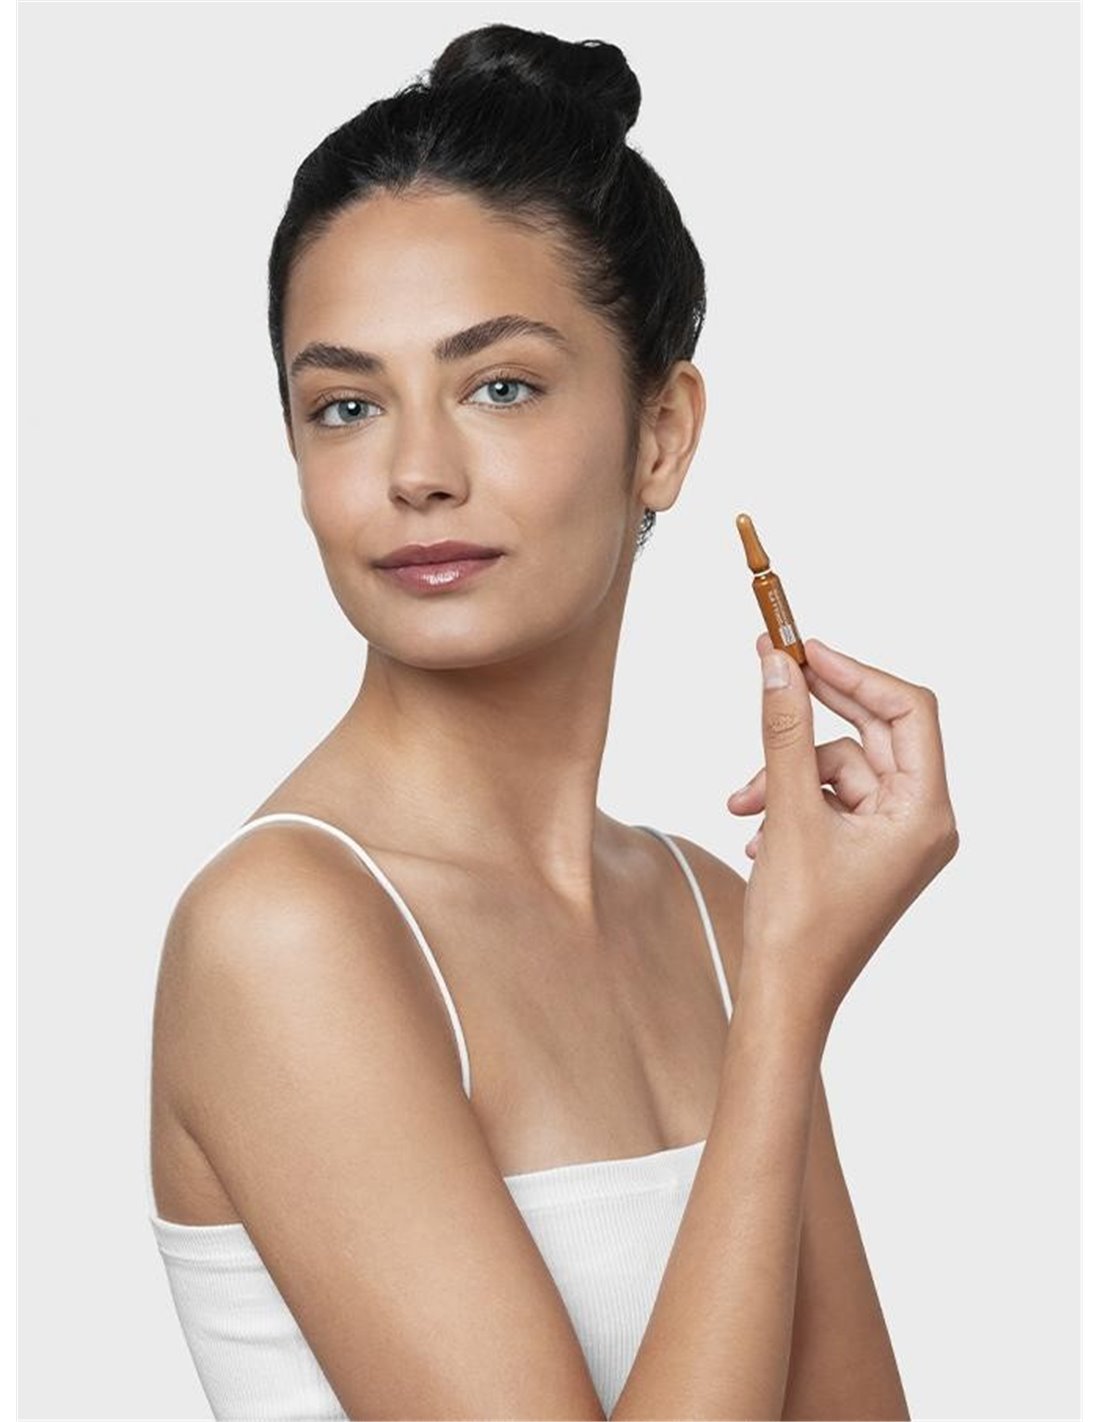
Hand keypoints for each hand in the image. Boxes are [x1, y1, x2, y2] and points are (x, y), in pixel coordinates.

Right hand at [726, 632, 958, 1031]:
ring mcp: (893, 838)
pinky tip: (758, 834)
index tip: (806, 650)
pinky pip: (829, 800)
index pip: (909, 712)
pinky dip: (790, 804)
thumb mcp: (788, 812)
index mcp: (925, 813)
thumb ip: (783, 731)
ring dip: (785, 775)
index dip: (856, 674)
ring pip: (838, 768)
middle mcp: (920, 822)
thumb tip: (778, 665)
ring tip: (743, 807)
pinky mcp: (865, 851)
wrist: (783, 996)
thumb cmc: (798, 924)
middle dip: (812, 719)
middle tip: (771, 674)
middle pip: (874, 735)